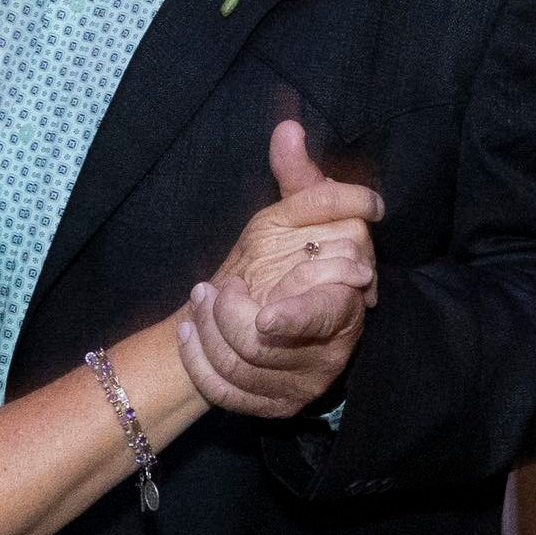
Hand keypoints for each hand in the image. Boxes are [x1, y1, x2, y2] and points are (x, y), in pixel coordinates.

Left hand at [177, 122, 381, 416]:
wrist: (271, 312)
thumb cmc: (292, 256)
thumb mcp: (298, 215)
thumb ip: (301, 179)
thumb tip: (287, 129)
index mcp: (346, 300)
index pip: (325, 314)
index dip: (295, 317)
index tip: (264, 316)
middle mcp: (332, 350)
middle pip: (266, 345)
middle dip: (227, 314)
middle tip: (213, 286)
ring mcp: (304, 383)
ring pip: (241, 369)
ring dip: (208, 331)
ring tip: (200, 299)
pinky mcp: (275, 405)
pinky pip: (228, 393)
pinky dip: (199, 361)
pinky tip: (189, 331)